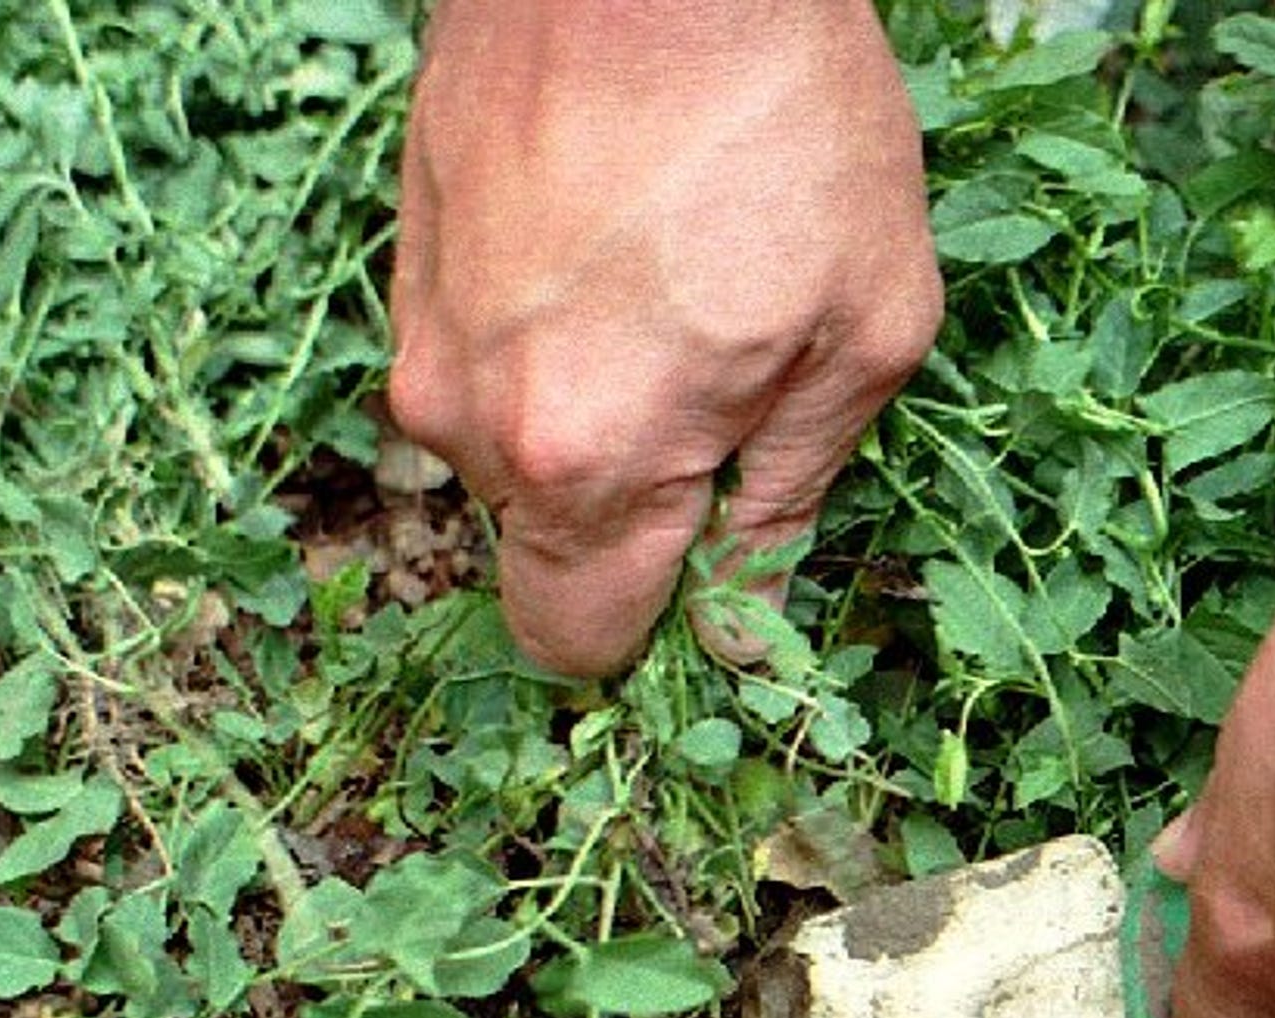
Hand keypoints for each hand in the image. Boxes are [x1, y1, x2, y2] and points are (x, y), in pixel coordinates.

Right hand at [388, 1, 942, 677]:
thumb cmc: (785, 116)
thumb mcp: (866, 328)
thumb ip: (791, 496)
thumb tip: (742, 623)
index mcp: (589, 459)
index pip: (575, 644)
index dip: (653, 626)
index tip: (715, 566)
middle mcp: (476, 420)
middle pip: (544, 548)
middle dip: (632, 510)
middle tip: (727, 394)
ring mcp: (425, 334)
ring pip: (510, 450)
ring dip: (592, 410)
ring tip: (677, 290)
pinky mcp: (408, 259)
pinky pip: (481, 357)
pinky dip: (549, 334)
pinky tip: (621, 242)